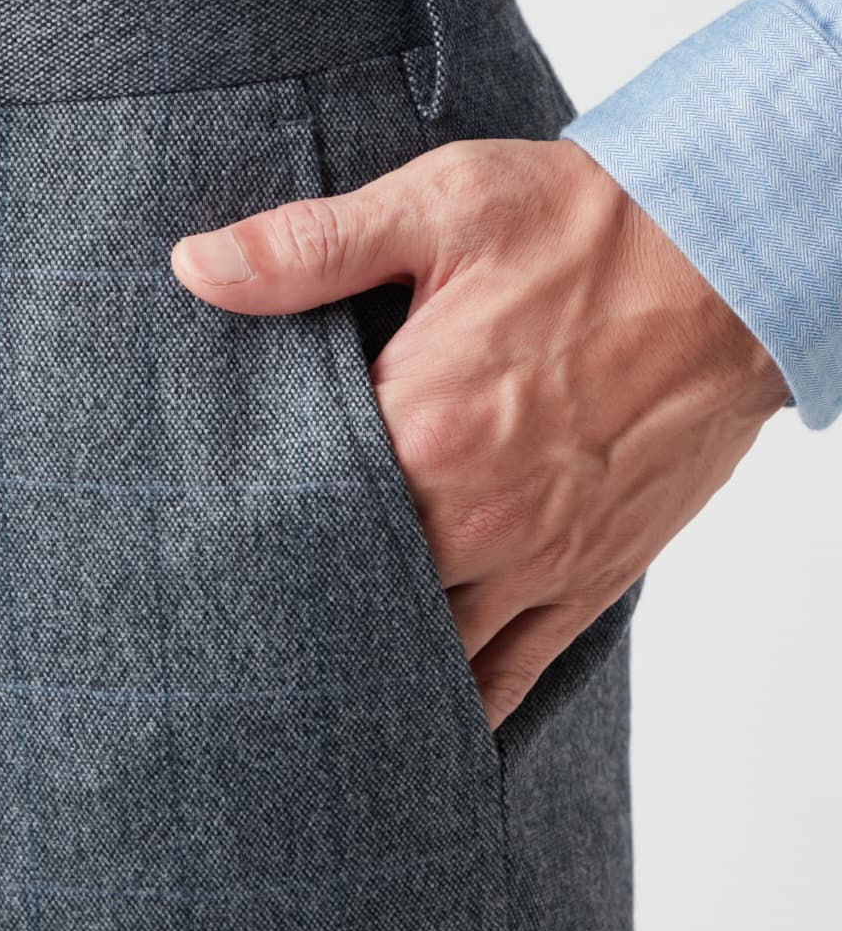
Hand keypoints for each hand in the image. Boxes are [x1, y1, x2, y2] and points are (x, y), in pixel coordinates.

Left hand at [170, 139, 790, 727]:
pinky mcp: (588, 578)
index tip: (198, 544)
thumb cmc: (587, 226)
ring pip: (424, 648)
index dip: (243, 529)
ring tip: (300, 685)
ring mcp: (534, 558)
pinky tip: (415, 725)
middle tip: (232, 627)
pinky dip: (460, 703)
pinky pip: (512, 670)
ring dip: (366, 662)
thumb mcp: (441, 205)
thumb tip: (194, 268)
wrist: (735, 261)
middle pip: (351, 593)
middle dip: (294, 605)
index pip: (296, 508)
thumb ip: (309, 248)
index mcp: (420, 423)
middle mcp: (472, 512)